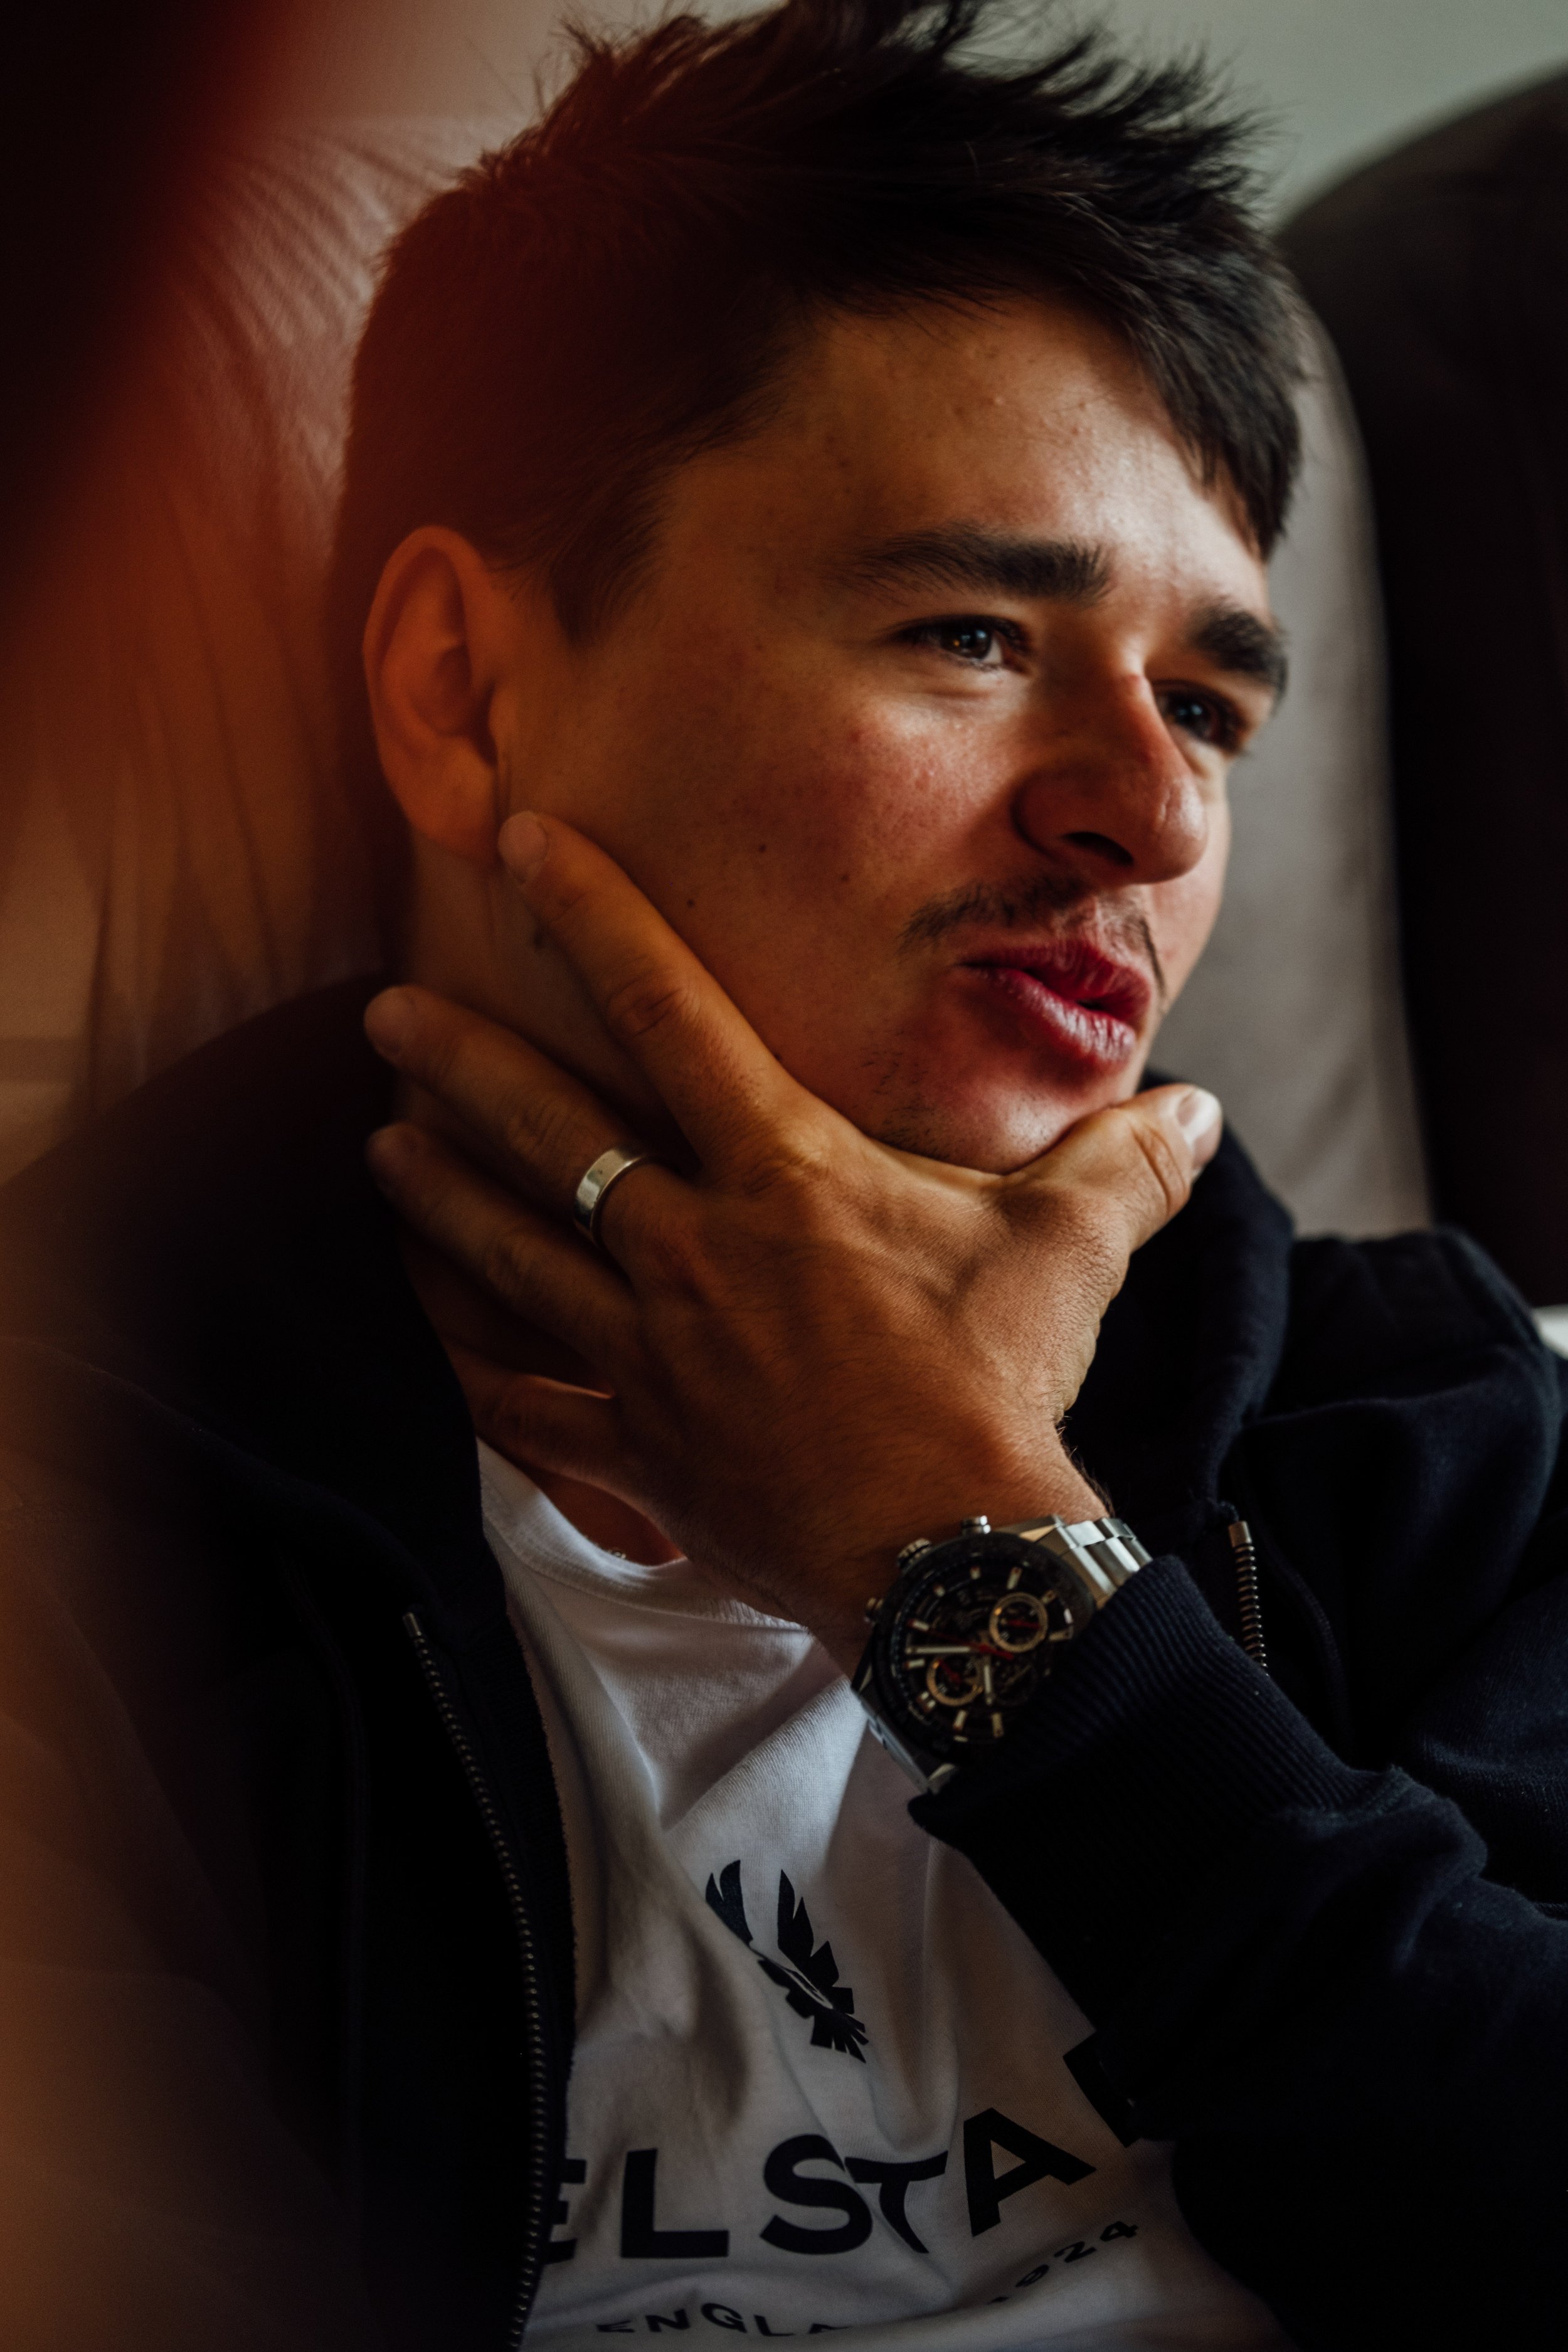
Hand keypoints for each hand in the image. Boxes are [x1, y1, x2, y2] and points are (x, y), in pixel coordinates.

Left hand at [363, 814, 1220, 1666]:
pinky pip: (532, 1413)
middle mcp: (694, 1247)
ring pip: (512, 1257)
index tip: (521, 844)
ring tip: (383, 1150)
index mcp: (786, 1174)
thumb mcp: (1072, 1253)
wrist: (954, 1558)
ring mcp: (652, 1353)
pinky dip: (485, 1378)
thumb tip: (1200, 1109)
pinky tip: (444, 1349)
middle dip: (459, 1063)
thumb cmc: (1004, 1386)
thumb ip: (1120, 1165)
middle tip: (386, 1015)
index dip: (593, 917)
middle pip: (549, 1133)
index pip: (671, 1012)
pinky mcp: (640, 1451)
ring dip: (439, 1198)